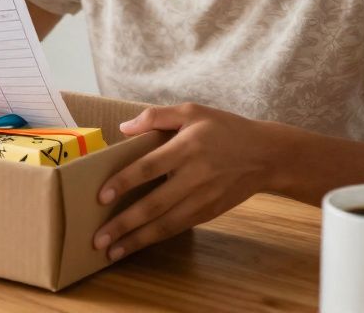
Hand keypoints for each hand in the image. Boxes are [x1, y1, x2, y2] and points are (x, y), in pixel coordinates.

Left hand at [92, 103, 277, 260]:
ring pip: (166, 224)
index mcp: (187, 147)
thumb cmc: (224, 129)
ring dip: (137, 240)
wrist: (266, 156)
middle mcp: (194, 176)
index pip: (150, 167)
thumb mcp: (192, 111)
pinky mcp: (209, 212)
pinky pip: (179, 227)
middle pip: (155, 204)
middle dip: (125, 224)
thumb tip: (124, 128)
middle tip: (98, 239)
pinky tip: (137, 244)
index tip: (102, 197)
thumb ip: (156, 116)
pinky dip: (157, 238)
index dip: (125, 182)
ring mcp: (203, 198)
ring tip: (111, 253)